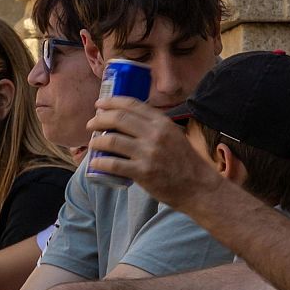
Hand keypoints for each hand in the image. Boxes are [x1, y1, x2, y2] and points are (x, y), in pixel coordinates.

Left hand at [86, 96, 224, 210]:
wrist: (198, 186)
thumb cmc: (183, 161)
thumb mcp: (173, 135)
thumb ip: (154, 127)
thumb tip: (126, 120)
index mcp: (162, 122)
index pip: (132, 105)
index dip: (111, 102)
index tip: (98, 105)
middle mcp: (155, 134)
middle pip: (118, 119)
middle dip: (98, 120)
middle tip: (90, 125)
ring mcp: (149, 153)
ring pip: (112, 140)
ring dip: (96, 141)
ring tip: (92, 144)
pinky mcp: (143, 172)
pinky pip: (113, 164)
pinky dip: (99, 162)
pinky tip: (94, 162)